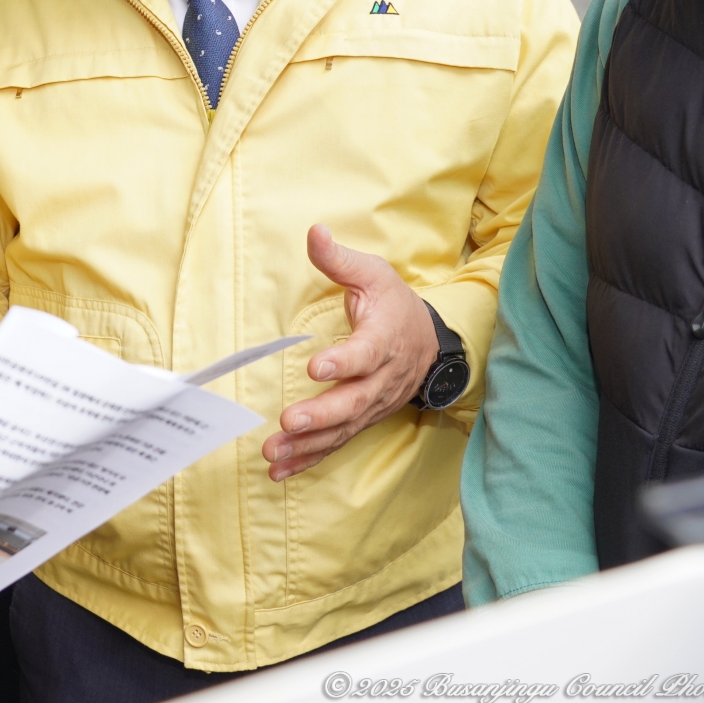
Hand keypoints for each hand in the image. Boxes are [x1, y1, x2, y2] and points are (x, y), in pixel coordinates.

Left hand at [262, 225, 438, 481]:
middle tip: (289, 422)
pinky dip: (309, 459)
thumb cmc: (393, 304)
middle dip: (322, 414)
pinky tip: (279, 470)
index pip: (367, 353)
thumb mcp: (373, 274)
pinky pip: (337, 443)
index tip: (317, 366)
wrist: (429, 342)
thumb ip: (340, 260)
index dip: (345, 361)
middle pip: (354, 401)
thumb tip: (314, 232)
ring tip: (274, 452)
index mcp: (384, 340)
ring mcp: (373, 404)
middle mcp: (381, 378)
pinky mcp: (363, 419)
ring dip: (308, 445)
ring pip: (343, 429)